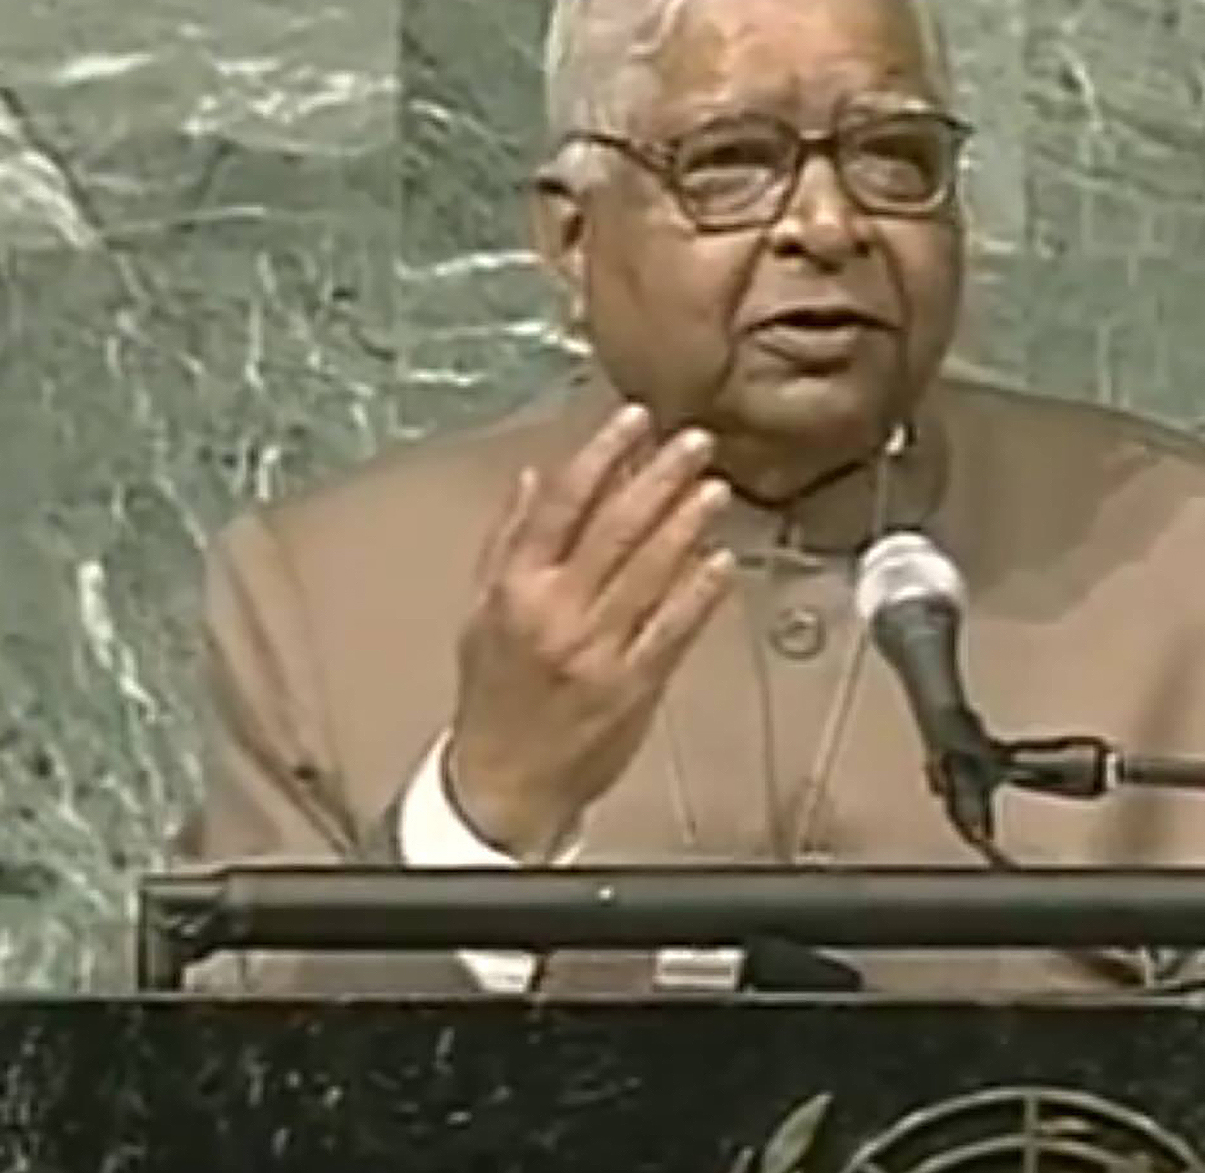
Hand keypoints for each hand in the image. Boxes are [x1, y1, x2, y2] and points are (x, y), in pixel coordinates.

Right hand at [445, 404, 734, 853]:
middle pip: (614, 529)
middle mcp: (556, 613)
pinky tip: (723, 559)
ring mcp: (599, 650)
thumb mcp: (481, 611)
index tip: (633, 420)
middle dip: (658, 477)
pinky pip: (674, 629)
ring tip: (715, 486)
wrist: (503, 784)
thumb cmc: (493, 696)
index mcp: (515, 588)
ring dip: (687, 524)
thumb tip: (533, 477)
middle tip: (694, 440)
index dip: (601, 456)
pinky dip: (700, 591)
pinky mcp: (634, 686)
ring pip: (650, 572)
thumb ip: (508, 541)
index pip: (561, 506)